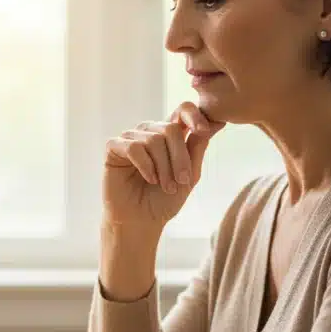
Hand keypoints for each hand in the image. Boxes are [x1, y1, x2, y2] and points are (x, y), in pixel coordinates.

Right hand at [103, 101, 223, 231]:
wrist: (141, 221)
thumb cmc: (165, 200)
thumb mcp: (190, 175)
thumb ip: (198, 148)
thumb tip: (216, 122)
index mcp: (170, 135)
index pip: (183, 110)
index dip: (195, 115)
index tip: (206, 130)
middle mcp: (150, 131)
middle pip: (171, 129)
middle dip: (180, 157)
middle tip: (182, 181)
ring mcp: (131, 137)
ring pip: (154, 139)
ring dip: (164, 167)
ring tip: (165, 185)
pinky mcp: (114, 147)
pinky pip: (134, 147)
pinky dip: (146, 166)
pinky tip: (149, 179)